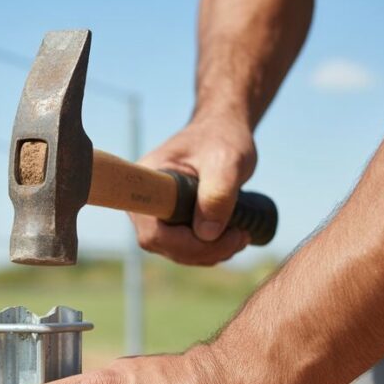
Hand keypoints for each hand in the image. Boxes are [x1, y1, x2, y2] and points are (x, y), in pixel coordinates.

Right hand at [131, 112, 257, 265]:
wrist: (223, 130)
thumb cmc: (222, 138)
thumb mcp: (227, 161)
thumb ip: (218, 193)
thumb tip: (207, 234)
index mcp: (146, 182)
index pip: (153, 231)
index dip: (183, 243)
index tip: (219, 233)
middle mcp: (143, 201)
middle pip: (163, 245)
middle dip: (203, 250)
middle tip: (240, 237)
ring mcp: (155, 213)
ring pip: (174, 251)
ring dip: (208, 253)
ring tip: (240, 237)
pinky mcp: (169, 221)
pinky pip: (183, 247)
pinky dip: (207, 251)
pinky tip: (230, 240)